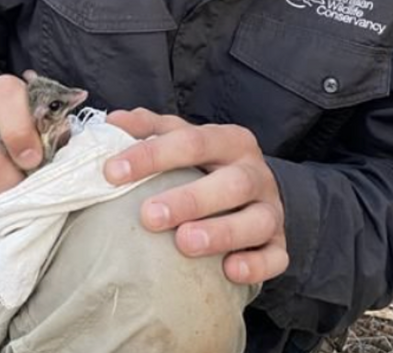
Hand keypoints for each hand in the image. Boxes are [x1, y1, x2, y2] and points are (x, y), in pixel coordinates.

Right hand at [0, 74, 42, 206]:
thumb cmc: (34, 135)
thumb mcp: (51, 129)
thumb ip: (55, 136)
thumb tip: (61, 151)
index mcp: (5, 91)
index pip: (6, 97)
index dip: (19, 132)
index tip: (33, 160)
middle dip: (9, 186)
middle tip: (25, 194)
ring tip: (7, 201)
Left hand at [104, 109, 288, 284]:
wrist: (255, 190)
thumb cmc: (206, 163)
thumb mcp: (181, 137)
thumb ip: (148, 127)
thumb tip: (113, 122)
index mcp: (229, 140)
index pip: (191, 141)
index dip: (152, 155)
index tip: (112, 172)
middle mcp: (255, 172)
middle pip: (230, 182)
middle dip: (190, 200)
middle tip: (148, 216)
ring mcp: (271, 209)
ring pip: (256, 220)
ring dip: (221, 232)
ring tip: (184, 242)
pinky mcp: (280, 243)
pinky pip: (276, 257)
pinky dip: (256, 265)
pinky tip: (230, 270)